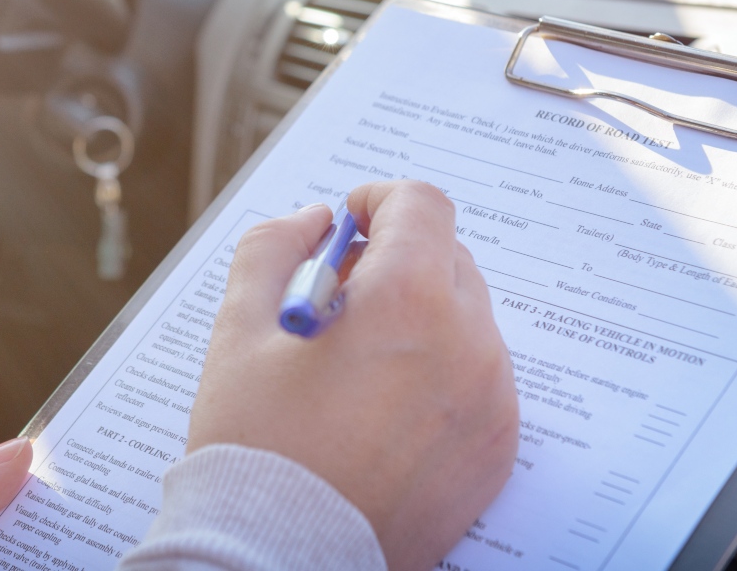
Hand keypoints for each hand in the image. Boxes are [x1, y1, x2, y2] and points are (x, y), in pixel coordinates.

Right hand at [189, 180, 518, 570]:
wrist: (283, 554)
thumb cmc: (258, 443)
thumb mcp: (240, 325)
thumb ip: (275, 246)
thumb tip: (316, 222)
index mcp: (409, 298)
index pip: (422, 205)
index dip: (380, 200)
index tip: (351, 221)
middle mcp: (468, 341)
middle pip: (447, 257)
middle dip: (396, 258)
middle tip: (341, 296)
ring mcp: (491, 398)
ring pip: (465, 317)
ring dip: (420, 314)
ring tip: (358, 361)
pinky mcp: (497, 446)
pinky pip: (479, 376)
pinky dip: (441, 369)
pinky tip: (383, 405)